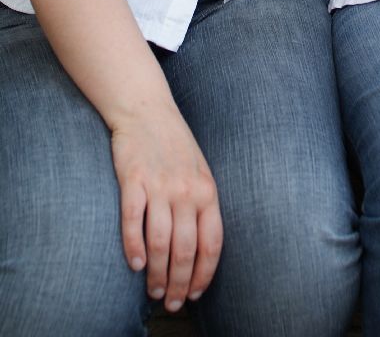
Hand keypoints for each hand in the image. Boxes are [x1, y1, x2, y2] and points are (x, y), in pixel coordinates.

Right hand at [111, 104, 222, 310]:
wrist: (147, 110)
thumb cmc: (175, 145)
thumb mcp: (200, 172)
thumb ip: (202, 204)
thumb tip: (200, 249)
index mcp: (207, 190)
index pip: (212, 243)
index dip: (204, 274)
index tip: (195, 294)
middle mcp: (186, 191)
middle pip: (186, 250)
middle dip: (180, 284)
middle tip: (172, 303)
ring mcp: (159, 186)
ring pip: (161, 243)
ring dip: (157, 274)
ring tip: (154, 292)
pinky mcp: (133, 180)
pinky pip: (133, 222)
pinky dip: (133, 248)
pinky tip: (135, 265)